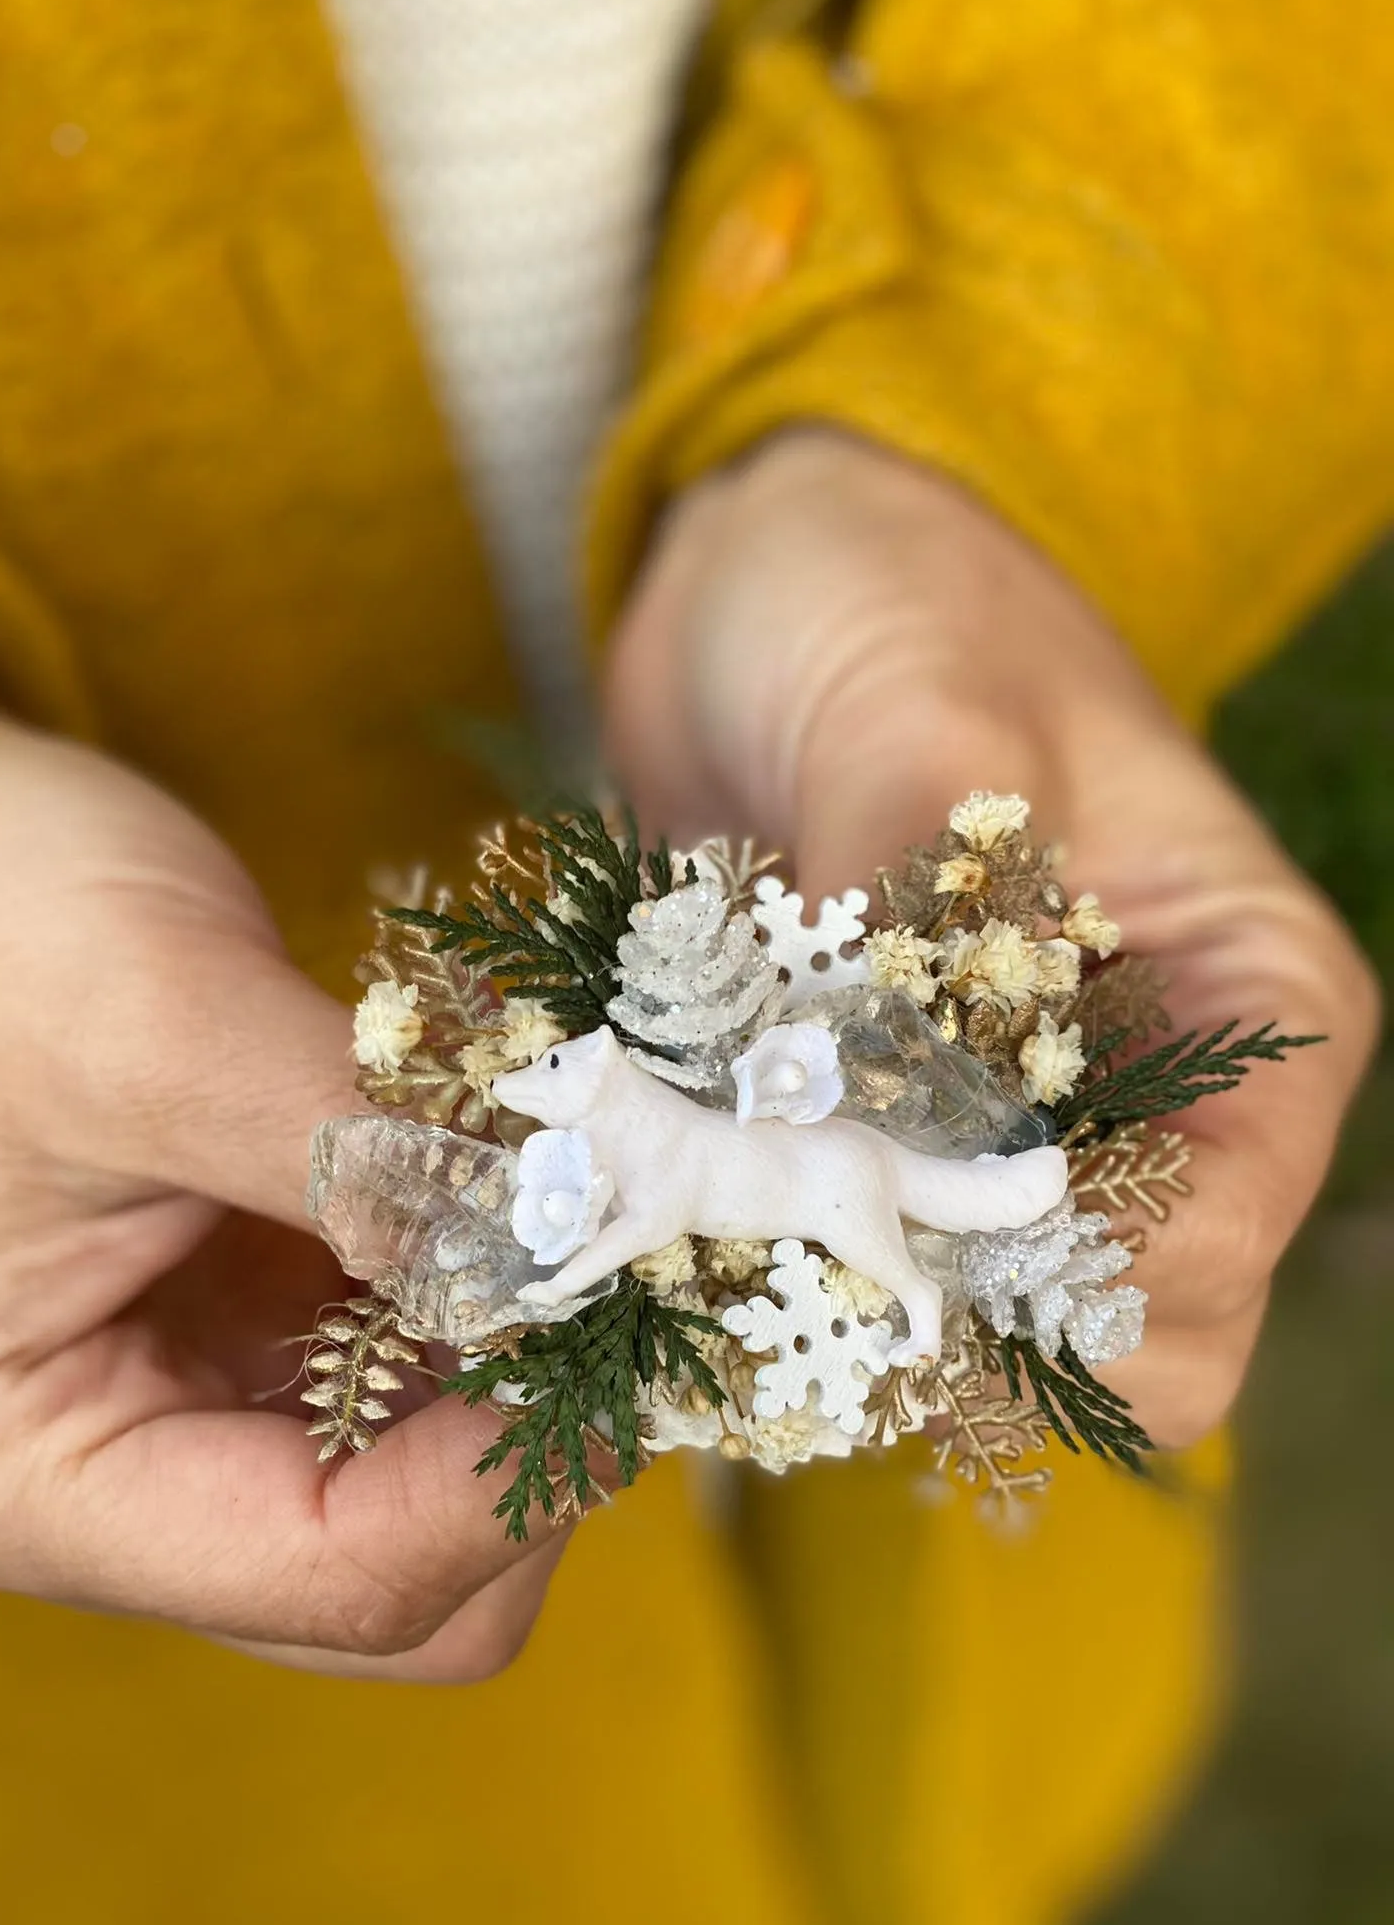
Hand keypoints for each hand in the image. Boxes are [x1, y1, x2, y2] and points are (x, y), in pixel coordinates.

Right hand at [0, 690, 562, 1678]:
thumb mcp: (164, 1026)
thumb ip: (368, 1156)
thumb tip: (581, 1228)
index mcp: (29, 1475)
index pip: (328, 1573)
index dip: (510, 1476)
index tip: (628, 1320)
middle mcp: (113, 1493)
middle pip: (398, 1590)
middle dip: (529, 1449)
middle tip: (626, 1277)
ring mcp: (198, 1422)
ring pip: (435, 1502)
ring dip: (536, 1378)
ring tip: (596, 1221)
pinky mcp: (264, 1344)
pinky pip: (429, 1390)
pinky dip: (510, 1317)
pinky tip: (544, 1204)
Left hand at [607, 431, 1380, 1446]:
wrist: (762, 589)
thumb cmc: (890, 601)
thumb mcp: (921, 707)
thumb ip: (907, 903)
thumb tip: (846, 1102)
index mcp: (1250, 1003)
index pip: (1215, 1237)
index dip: (1061, 1279)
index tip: (885, 1229)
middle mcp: (1159, 1096)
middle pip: (1116, 1335)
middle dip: (959, 1329)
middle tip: (786, 1260)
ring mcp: (1017, 1131)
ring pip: (980, 1333)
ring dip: (846, 1313)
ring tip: (710, 1243)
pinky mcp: (884, 1138)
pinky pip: (853, 1269)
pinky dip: (769, 1268)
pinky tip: (673, 1225)